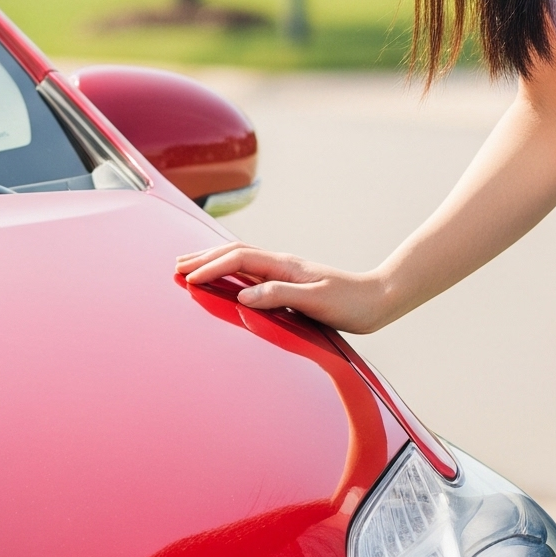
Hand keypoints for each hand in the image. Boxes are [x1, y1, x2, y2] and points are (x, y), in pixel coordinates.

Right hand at [174, 243, 393, 333]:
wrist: (379, 299)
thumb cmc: (351, 304)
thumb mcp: (316, 302)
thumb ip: (279, 295)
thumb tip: (244, 296)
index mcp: (284, 266)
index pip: (238, 260)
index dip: (210, 268)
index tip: (186, 278)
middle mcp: (282, 263)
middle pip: (234, 252)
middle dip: (203, 258)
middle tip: (175, 265)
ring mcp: (285, 271)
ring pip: (241, 258)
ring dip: (213, 260)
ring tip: (190, 266)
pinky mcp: (290, 280)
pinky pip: (250, 269)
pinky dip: (230, 269)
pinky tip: (226, 277)